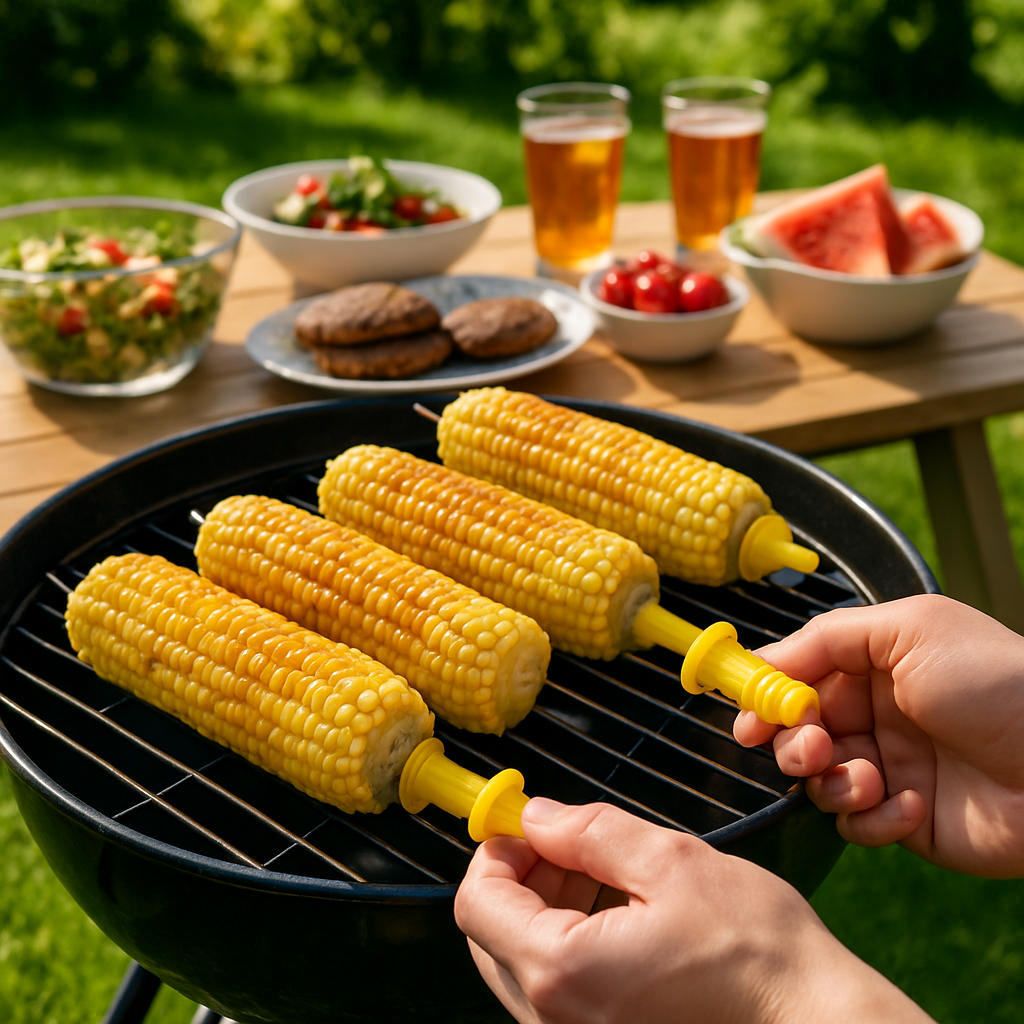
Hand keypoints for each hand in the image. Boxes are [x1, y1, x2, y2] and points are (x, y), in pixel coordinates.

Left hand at [455, 799, 929, 1023]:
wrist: (816, 1023)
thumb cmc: (757, 949)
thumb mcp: (670, 863)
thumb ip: (589, 832)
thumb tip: (535, 815)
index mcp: (563, 974)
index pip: (477, 904)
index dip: (497, 850)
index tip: (529, 822)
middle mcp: (554, 1022)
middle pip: (489, 936)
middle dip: (519, 876)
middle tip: (565, 842)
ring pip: (519, 963)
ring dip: (541, 907)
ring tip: (597, 872)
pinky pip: (554, 990)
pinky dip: (565, 942)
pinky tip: (612, 911)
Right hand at [734, 594, 1023, 876]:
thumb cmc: (995, 681)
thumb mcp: (909, 628)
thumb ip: (826, 636)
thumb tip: (762, 661)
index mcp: (874, 667)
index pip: (799, 679)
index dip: (768, 697)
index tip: (749, 715)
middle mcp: (877, 716)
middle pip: (797, 732)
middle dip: (792, 742)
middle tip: (812, 748)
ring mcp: (891, 768)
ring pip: (820, 781)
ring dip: (831, 781)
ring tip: (867, 777)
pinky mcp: (907, 820)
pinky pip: (857, 824)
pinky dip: (871, 818)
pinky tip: (910, 804)